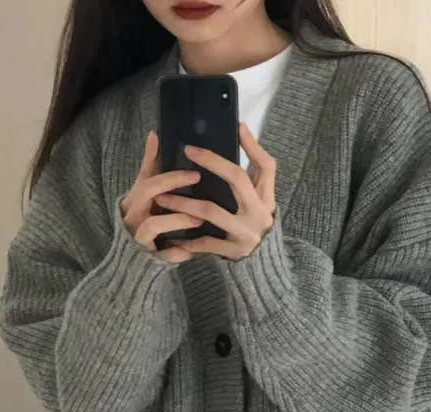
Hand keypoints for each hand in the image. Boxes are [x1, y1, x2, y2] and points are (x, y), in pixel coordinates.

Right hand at [120, 131, 203, 263]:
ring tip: (198, 219)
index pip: (148, 182)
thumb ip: (150, 166)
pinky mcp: (146, 258)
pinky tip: (190, 251)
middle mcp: (131, 216)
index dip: (170, 177)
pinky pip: (161, 255)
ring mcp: (137, 237)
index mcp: (133, 199)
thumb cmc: (143, 218)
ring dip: (177, 220)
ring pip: (152, 225)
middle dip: (172, 188)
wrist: (130, 259)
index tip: (195, 173)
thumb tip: (155, 134)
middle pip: (147, 196)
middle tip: (198, 186)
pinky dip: (175, 253)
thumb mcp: (144, 192)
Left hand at [153, 122, 275, 259]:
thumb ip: (254, 170)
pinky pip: (206, 242)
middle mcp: (258, 213)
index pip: (266, 166)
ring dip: (184, 203)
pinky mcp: (233, 251)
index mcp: (266, 197)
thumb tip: (241, 129)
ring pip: (212, 211)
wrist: (261, 263)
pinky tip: (171, 234)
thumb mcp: (260, 198)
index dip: (252, 146)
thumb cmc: (254, 221)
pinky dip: (188, 239)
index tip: (236, 128)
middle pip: (237, 179)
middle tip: (188, 151)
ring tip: (163, 197)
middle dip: (212, 162)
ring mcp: (246, 233)